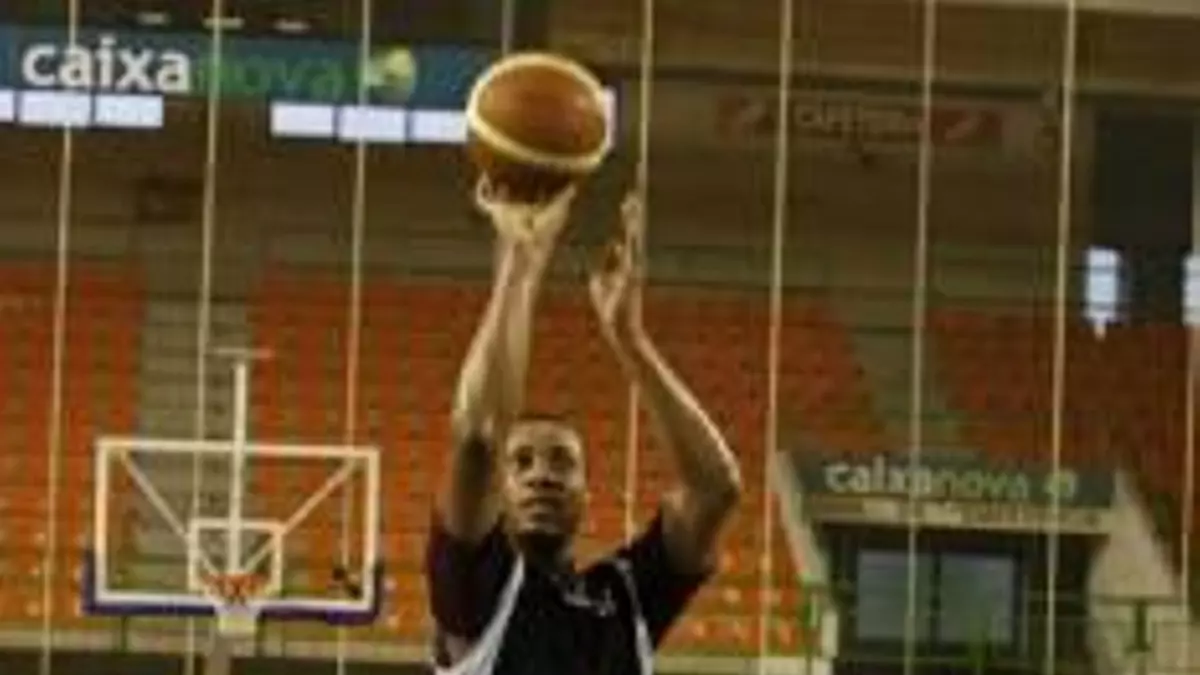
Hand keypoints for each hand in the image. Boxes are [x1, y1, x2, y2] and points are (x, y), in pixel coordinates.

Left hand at [589, 191, 646, 350]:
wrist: (622, 331)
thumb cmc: (612, 309)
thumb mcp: (603, 282)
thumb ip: (606, 264)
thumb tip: (608, 249)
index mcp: (625, 259)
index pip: (626, 228)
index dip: (627, 211)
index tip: (628, 191)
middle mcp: (632, 259)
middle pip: (633, 226)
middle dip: (634, 206)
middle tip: (636, 181)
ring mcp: (634, 267)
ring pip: (634, 235)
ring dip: (634, 217)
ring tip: (634, 197)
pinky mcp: (632, 276)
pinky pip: (630, 252)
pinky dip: (630, 237)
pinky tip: (629, 224)